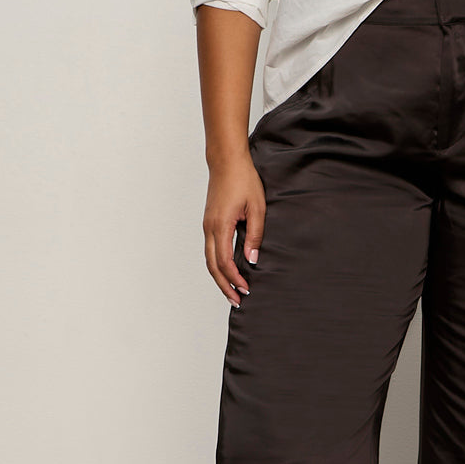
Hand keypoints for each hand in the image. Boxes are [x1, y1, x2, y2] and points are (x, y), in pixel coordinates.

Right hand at [203, 150, 265, 308]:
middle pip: (213, 266)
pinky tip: (227, 271)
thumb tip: (252, 259)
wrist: (226, 162)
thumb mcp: (257, 208)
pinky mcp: (209, 223)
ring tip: (232, 291)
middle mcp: (209, 229)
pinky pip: (211, 250)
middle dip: (224, 286)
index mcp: (220, 226)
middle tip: (237, 301)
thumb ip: (254, 235)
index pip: (225, 262)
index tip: (246, 289)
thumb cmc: (243, 180)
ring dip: (220, 277)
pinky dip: (217, 265)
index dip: (235, 279)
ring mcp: (207, 226)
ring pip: (209, 260)